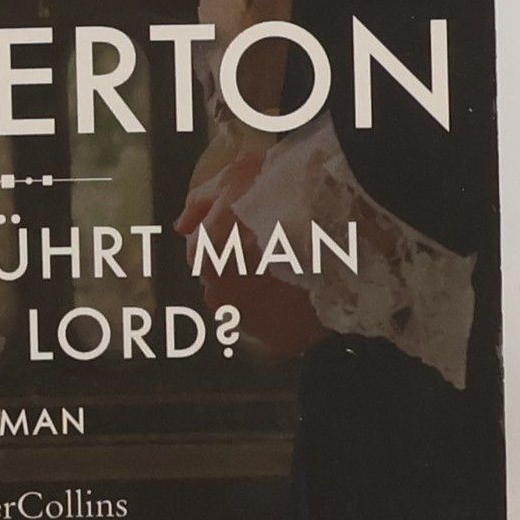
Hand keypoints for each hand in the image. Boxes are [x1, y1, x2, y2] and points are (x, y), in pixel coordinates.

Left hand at [177, 153, 325, 358]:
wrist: (338, 222)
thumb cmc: (281, 193)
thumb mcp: (231, 179)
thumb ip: (199, 205)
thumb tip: (181, 227)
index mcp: (204, 256)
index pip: (204, 255)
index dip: (230, 240)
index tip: (255, 231)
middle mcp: (218, 295)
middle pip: (226, 285)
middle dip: (245, 270)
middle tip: (278, 250)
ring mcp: (250, 321)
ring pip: (251, 309)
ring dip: (266, 295)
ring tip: (297, 272)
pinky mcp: (281, 340)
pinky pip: (279, 330)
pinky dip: (289, 318)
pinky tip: (307, 295)